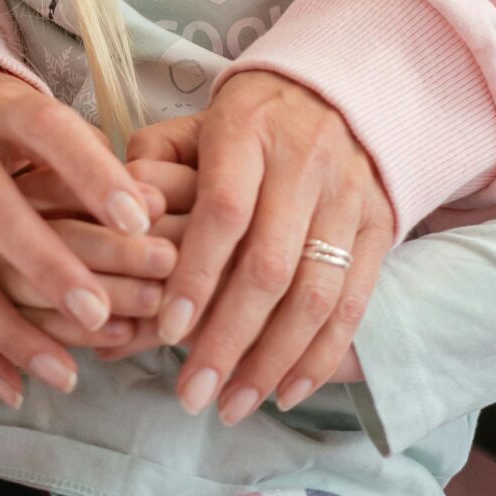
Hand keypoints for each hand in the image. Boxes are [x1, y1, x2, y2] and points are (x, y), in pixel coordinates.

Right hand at [0, 56, 162, 406]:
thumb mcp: (40, 115)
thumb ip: (92, 160)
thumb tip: (154, 210)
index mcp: (0, 110)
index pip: (49, 135)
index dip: (93, 175)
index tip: (142, 217)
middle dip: (48, 265)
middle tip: (101, 311)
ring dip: (12, 330)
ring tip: (67, 375)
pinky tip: (17, 389)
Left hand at [131, 75, 392, 424]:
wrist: (336, 89)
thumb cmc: (247, 121)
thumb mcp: (194, 123)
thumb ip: (151, 167)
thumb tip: (115, 226)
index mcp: (249, 129)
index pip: (224, 211)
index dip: (196, 276)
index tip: (165, 332)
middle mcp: (305, 162)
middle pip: (270, 265)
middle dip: (228, 340)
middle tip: (192, 396)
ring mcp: (349, 197)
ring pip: (315, 294)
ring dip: (273, 362)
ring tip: (233, 406)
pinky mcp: (380, 226)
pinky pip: (354, 303)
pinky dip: (320, 355)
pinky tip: (285, 391)